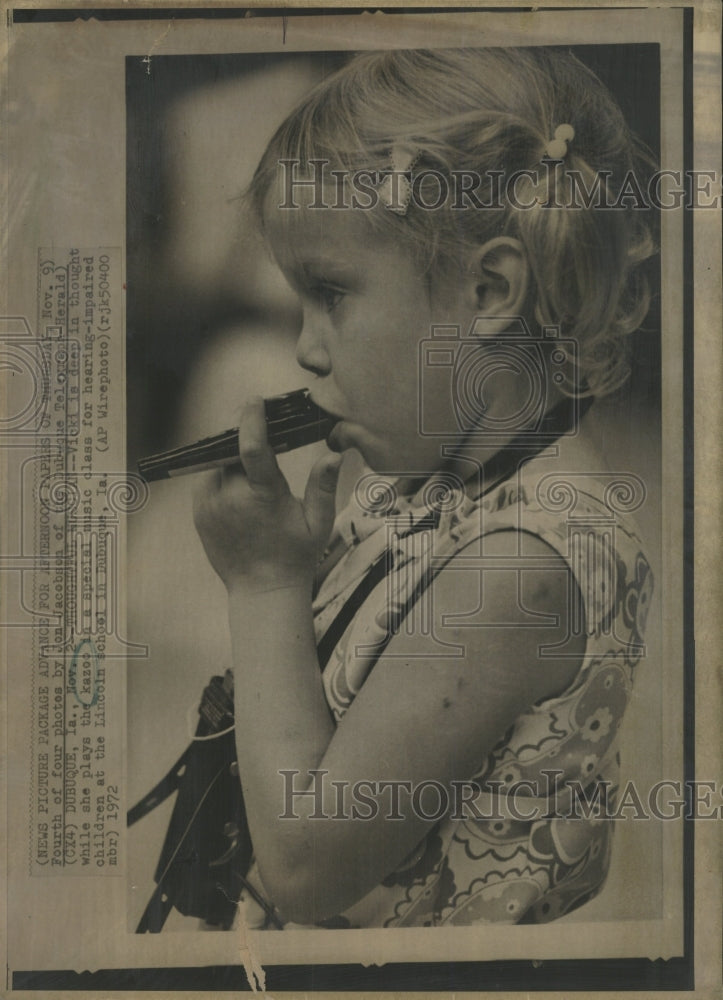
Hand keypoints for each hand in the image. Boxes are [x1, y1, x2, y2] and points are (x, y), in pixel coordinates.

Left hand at [193, 397, 341, 594]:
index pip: (252, 447)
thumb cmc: (296, 557)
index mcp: (263, 497)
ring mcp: (210, 506)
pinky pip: (206, 480)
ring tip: (250, 455)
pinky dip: (219, 473)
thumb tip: (334, 453)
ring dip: (231, 455)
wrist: (262, 592)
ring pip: (216, 463)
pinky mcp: (199, 513)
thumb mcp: (318, 523)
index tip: (255, 401)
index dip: (251, 419)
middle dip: (243, 435)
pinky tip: (237, 477)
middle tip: (259, 424)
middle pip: (232, 450)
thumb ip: (323, 485)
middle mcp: (231, 498)